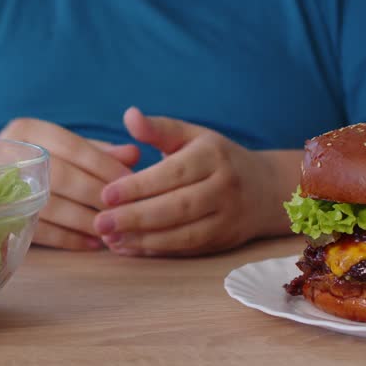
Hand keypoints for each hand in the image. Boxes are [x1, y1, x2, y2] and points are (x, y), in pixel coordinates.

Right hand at [0, 118, 139, 250]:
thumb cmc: (36, 162)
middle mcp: (9, 153)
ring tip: (111, 228)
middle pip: (61, 176)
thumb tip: (133, 155)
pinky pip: (39, 230)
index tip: (131, 181)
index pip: (73, 146)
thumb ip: (98, 152)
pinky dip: (69, 239)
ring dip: (86, 220)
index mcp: (28, 130)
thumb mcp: (64, 148)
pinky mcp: (0, 217)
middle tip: (124, 210)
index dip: (105, 165)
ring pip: (50, 204)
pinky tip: (91, 243)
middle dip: (97, 194)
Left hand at [93, 107, 284, 256]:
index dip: (138, 187)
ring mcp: (226, 218)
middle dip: (135, 217)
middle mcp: (223, 188)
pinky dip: (155, 251)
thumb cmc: (215, 157)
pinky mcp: (222, 241)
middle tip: (100, 222)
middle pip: (177, 207)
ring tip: (109, 238)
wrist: (265, 189)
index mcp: (212, 157)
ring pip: (183, 234)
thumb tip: (129, 115)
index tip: (106, 194)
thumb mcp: (191, 135)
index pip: (172, 174)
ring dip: (143, 239)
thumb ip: (158, 128)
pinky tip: (128, 247)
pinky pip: (186, 249)